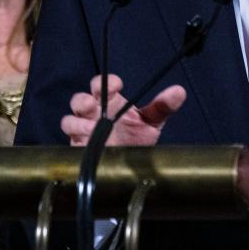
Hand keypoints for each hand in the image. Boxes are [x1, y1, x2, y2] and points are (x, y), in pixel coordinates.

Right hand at [60, 73, 185, 145]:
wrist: (127, 167)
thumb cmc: (137, 139)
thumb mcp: (152, 122)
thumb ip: (162, 107)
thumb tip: (179, 91)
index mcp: (111, 102)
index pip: (104, 84)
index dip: (107, 82)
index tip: (116, 86)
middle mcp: (95, 113)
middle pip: (81, 97)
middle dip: (86, 97)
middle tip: (95, 102)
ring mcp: (84, 128)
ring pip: (71, 116)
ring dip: (79, 119)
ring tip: (93, 127)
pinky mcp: (77, 144)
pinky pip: (68, 134)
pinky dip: (76, 132)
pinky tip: (89, 137)